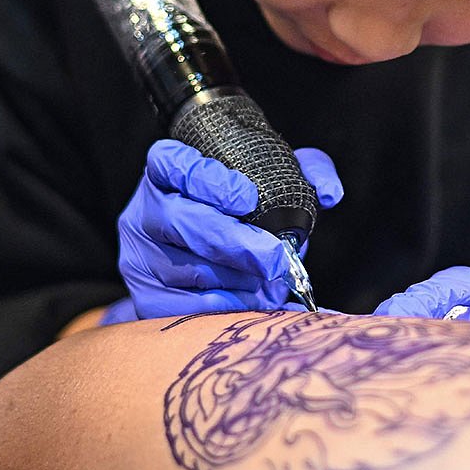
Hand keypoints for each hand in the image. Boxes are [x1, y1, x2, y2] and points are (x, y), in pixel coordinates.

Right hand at [106, 139, 342, 321]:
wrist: (204, 257)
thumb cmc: (241, 212)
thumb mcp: (271, 181)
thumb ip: (305, 172)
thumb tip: (330, 191)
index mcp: (166, 170)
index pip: (173, 163)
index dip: (208, 179)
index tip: (249, 197)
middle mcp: (144, 210)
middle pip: (183, 221)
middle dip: (236, 242)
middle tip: (278, 258)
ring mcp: (140, 255)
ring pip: (188, 268)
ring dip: (237, 280)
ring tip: (271, 283)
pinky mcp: (144, 295)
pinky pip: (181, 307)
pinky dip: (223, 306)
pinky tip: (251, 303)